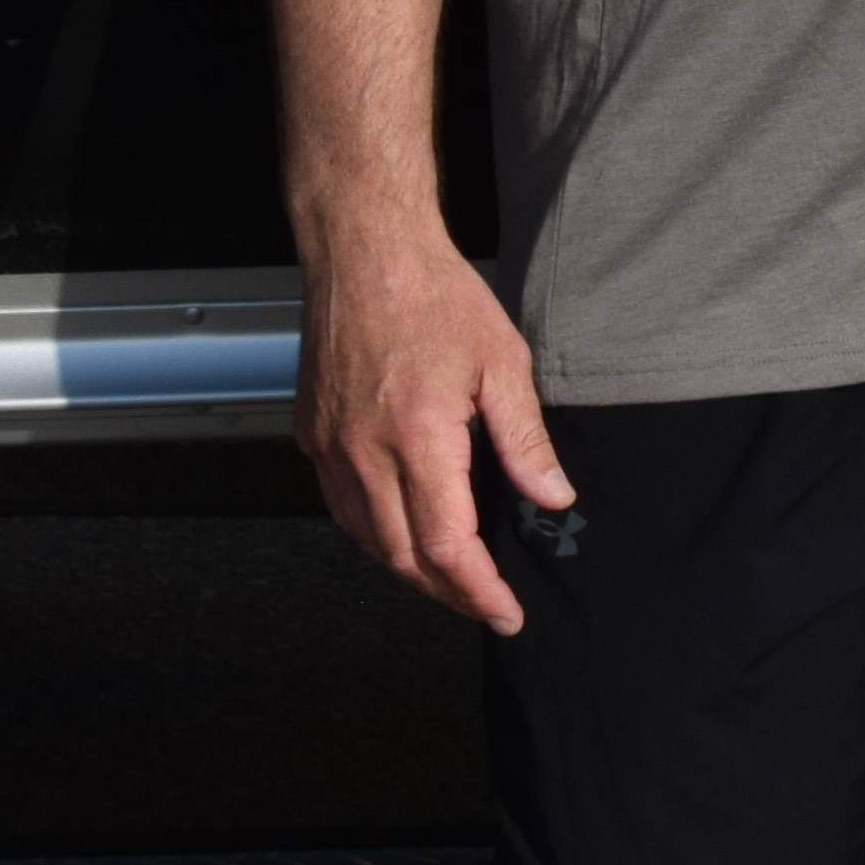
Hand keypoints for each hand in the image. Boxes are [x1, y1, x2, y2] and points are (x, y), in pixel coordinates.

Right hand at [296, 216, 573, 635]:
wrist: (365, 252)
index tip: (505, 611)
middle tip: (485, 604)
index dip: (477, 590)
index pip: (446, 546)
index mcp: (416, 437)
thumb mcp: (504, 363)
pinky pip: (342, 506)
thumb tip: (552, 497)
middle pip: (401, 556)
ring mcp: (329, 446)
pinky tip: (404, 530)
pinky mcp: (311, 434)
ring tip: (452, 579)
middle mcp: (362, 451)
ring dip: (408, 568)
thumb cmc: (435, 295)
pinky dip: (374, 532)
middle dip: (446, 592)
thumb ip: (525, 441)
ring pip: (365, 538)